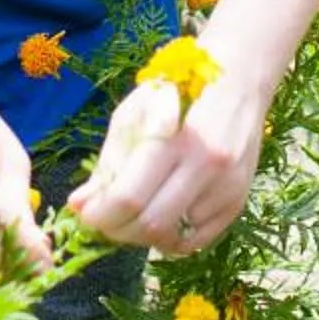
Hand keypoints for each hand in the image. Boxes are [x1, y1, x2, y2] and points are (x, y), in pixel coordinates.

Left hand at [64, 53, 272, 255]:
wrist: (239, 79)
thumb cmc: (179, 89)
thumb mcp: (135, 111)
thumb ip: (109, 161)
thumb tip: (79, 205)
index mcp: (176, 137)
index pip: (130, 197)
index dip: (100, 215)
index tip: (85, 215)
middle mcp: (208, 166)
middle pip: (151, 224)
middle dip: (117, 230)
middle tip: (105, 220)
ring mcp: (228, 188)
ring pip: (173, 237)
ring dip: (142, 236)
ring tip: (131, 216)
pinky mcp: (238, 202)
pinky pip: (196, 240)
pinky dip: (171, 237)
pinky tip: (160, 219)